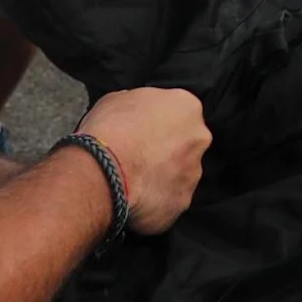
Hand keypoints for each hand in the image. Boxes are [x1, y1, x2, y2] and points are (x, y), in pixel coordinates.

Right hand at [77, 86, 209, 234]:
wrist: (103, 171)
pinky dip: (154, 202)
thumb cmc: (109, 131)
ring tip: (132, 180)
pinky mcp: (182, 202)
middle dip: (166, 151)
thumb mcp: (116, 99)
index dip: (158, 124)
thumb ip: (137, 104)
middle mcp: (198, 139)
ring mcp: (193, 173)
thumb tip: (135, 112)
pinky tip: (133, 198)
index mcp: (187, 107)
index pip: (179, 113)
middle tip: (138, 157)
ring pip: (180, 175)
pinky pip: (169, 201)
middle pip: (186, 144)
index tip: (142, 132)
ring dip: (161, 177)